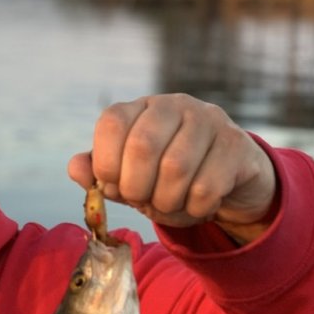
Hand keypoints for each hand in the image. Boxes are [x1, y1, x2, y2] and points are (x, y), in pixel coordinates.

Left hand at [67, 94, 277, 241]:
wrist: (227, 182)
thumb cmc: (167, 178)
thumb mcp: (128, 177)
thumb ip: (99, 173)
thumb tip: (76, 168)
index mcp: (140, 108)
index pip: (112, 123)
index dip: (106, 164)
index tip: (114, 187)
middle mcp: (174, 105)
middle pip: (143, 146)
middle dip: (136, 188)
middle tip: (141, 201)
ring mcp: (208, 119)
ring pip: (176, 168)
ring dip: (166, 202)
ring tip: (169, 205)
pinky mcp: (236, 144)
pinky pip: (207, 186)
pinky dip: (194, 208)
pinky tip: (197, 205)